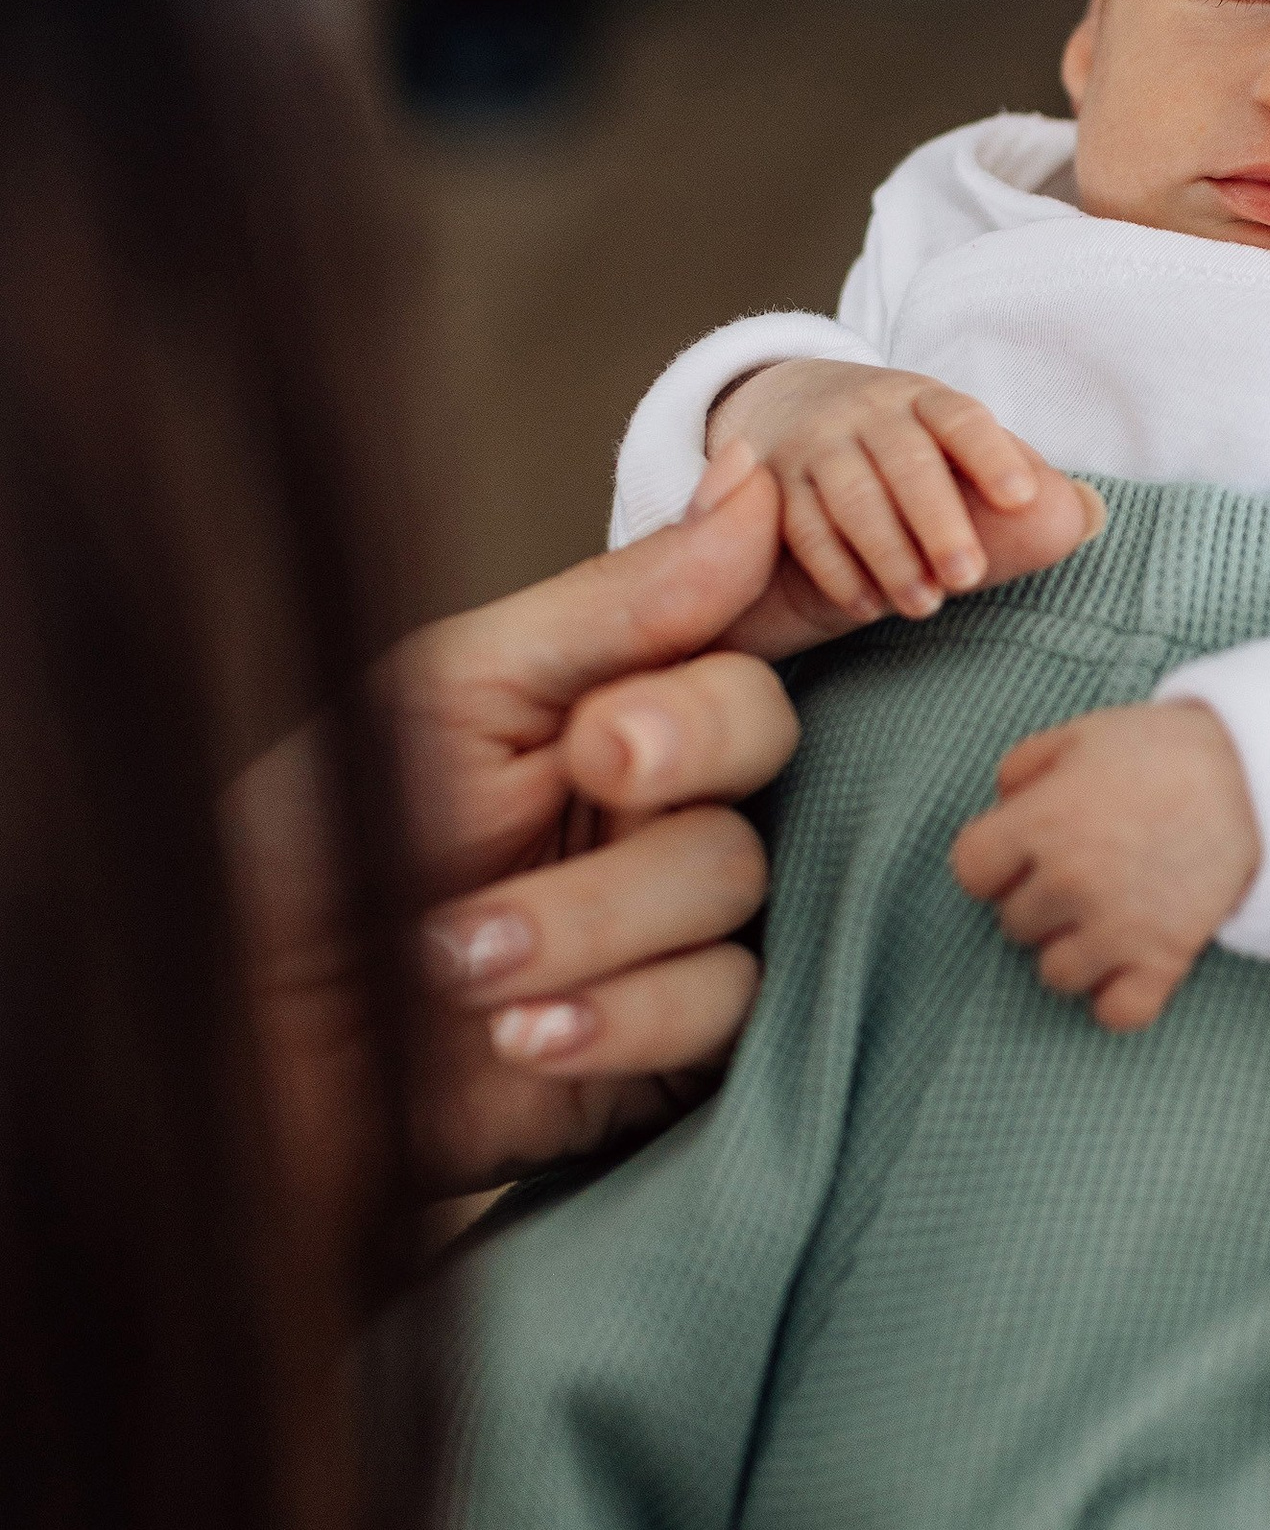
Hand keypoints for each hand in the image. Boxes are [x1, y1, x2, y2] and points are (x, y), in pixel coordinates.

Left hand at [236, 448, 799, 1200]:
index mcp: (612, 689)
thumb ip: (612, 605)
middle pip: (763, 732)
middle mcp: (663, 796)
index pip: (734, 619)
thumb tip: (752, 484)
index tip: (688, 618)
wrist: (244, 1045)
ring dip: (591, 918)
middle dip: (679, 741)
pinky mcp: (683, 1041)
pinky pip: (721, 1008)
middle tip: (596, 760)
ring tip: (459, 957)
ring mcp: (680, 921)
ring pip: (735, 878)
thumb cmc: (318, 849)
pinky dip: (616, 1017)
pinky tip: (518, 1032)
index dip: (765, 603)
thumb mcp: (446, 692)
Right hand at [713, 358, 1052, 627]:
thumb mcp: (947, 441)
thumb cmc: (900, 443)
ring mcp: (817, 445)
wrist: (788, 404)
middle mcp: (868, 413)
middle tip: (967, 576)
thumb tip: (1089, 516)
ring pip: (852, 496)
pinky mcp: (773, 483)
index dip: (993, 456)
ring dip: (890, 554)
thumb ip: (1009, 475)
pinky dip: (835, 569)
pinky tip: (867, 606)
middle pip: (905, 462)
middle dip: (939, 521)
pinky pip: (801, 526)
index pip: (962, 419)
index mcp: (924, 400)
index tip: (1023, 500)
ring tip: (924, 605)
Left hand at [949, 700, 1259, 1030]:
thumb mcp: (1082, 735)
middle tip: (1084, 873)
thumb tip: (1002, 806)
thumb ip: (1023, 767)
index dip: (993, 863)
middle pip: (1013, 923)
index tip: (1021, 854)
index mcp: (1042, 822)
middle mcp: (1071, 880)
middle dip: (1040, 901)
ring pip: (1055, 974)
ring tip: (1106, 917)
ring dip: (1073, 951)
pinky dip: (1117, 998)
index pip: (970, 871)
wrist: (1259, 778)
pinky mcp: (1163, 959)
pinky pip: (1116, 1013)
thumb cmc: (1164, 752)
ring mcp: (1117, 926)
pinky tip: (1128, 965)